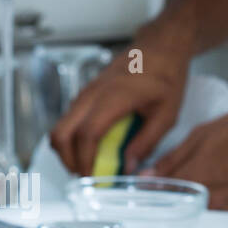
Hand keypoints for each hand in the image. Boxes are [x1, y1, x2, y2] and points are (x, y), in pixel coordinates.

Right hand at [50, 28, 189, 174]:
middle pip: (61, 133)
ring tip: (91, 166)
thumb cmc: (167, 75)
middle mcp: (92, 94)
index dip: (85, 161)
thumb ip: (147, 142)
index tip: (93, 180)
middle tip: (88, 177)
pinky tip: (94, 148)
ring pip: (60, 127)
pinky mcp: (86, 94)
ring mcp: (86, 93)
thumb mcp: (167, 114)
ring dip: (69, 151)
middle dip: (69, 161)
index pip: (87, 135)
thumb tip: (129, 168)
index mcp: (114, 97)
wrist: (161, 47)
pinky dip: (73, 139)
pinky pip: (68, 120)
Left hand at [149, 105, 227, 211]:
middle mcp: (211, 202)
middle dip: (170, 201)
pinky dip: (212, 204)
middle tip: (169, 186)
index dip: (149, 191)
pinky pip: (217, 214)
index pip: (159, 197)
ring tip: (199, 184)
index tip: (146, 186)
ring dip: (191, 203)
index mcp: (195, 181)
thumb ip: (171, 159)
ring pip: (197, 214)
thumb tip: (147, 176)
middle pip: (177, 210)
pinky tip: (218, 186)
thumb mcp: (202, 134)